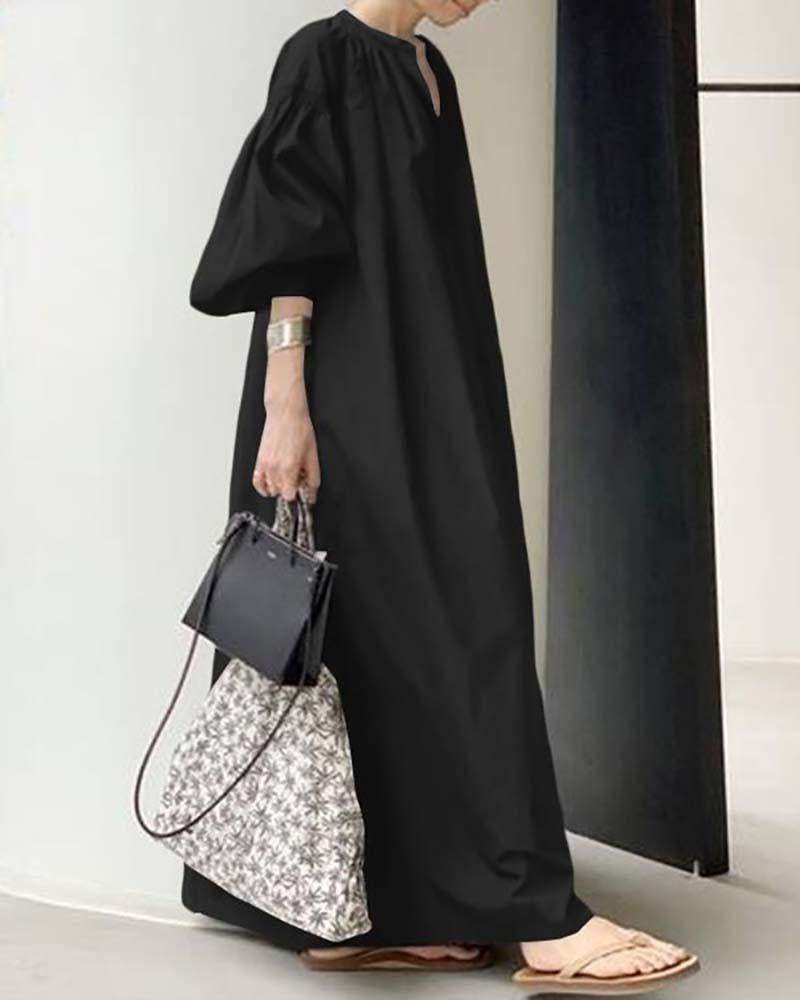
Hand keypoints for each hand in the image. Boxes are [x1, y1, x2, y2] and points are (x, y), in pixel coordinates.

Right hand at [252, 349, 320, 501]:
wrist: (286, 414)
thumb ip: (313, 477)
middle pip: (279, 493)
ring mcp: (264, 465)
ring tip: (287, 478)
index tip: (301, 492)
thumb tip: (312, 492)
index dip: (296, 496)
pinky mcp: (259, 460)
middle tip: (297, 481)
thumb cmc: (299, 429)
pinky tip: (272, 482)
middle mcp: (274, 468)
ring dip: (278, 488)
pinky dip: (263, 486)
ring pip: (269, 489)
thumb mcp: (312, 455)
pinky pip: (257, 481)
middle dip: (289, 490)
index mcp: (289, 467)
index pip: (288, 496)